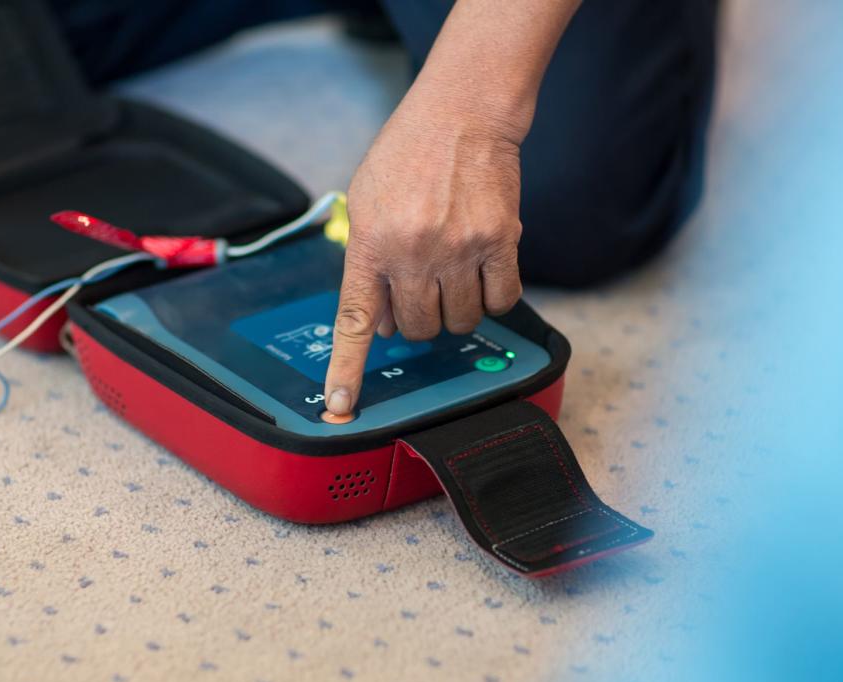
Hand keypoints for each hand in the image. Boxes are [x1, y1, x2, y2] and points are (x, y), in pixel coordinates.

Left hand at [322, 82, 524, 416]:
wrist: (462, 113)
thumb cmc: (408, 155)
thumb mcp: (364, 203)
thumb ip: (366, 263)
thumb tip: (378, 322)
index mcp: (370, 244)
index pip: (355, 321)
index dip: (348, 369)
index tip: (340, 406)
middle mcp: (412, 252)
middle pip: (415, 329)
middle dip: (417, 318)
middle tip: (422, 287)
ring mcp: (458, 250)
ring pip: (459, 322)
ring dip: (455, 310)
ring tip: (454, 272)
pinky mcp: (501, 242)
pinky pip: (501, 303)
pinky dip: (493, 297)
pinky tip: (484, 270)